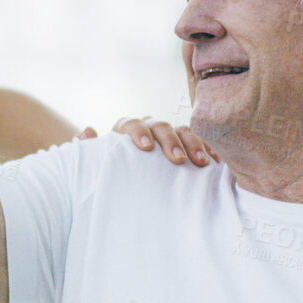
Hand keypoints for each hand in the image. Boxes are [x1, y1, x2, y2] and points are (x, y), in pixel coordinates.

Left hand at [91, 116, 213, 165]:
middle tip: (177, 161)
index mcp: (124, 129)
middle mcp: (147, 128)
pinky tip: (215, 162)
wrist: (126, 178)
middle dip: (169, 142)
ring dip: (192, 145)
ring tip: (201, 163)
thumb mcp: (95, 163)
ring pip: (181, 131)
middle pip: (159, 126)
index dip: (138, 132)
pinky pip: (197, 142)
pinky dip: (206, 149)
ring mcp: (167, 135)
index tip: (145, 148)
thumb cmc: (110, 170)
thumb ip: (89, 150)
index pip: (130, 124)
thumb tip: (87, 131)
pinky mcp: (184, 145)